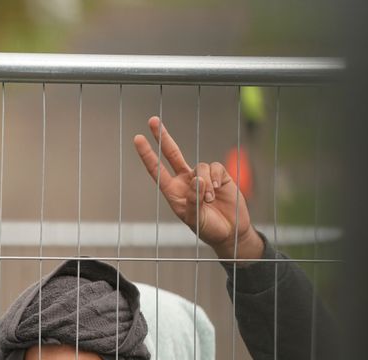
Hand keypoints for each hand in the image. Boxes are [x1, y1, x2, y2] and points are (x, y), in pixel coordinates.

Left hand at [134, 117, 263, 259]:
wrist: (230, 232)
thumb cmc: (207, 228)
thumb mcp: (195, 219)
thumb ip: (194, 201)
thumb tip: (197, 180)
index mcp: (174, 192)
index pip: (157, 170)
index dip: (147, 155)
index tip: (138, 139)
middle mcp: (185, 181)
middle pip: (172, 154)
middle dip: (162, 137)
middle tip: (153, 120)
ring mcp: (202, 177)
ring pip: (200, 166)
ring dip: (205, 183)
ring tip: (209, 200)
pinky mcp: (219, 175)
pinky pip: (215, 168)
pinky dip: (216, 179)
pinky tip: (218, 191)